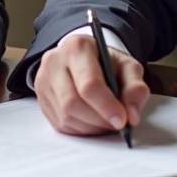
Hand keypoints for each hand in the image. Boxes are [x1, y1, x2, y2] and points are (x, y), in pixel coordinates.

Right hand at [34, 32, 149, 135]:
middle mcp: (54, 62)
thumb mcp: (127, 67)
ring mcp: (43, 80)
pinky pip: (60, 124)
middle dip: (99, 120)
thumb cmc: (105, 62)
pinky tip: (91, 120)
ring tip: (104, 120)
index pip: (89, 84)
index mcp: (77, 48)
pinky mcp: (41, 98)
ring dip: (90, 127)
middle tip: (116, 123)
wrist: (84, 58)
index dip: (106, 106)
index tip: (122, 121)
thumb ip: (135, 88)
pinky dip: (80, 129)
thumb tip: (131, 115)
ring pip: (66, 116)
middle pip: (73, 103)